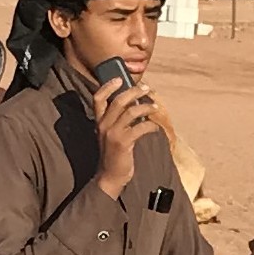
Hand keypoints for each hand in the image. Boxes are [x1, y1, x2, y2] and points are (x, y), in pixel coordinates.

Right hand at [94, 76, 153, 199]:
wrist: (110, 176)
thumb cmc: (115, 154)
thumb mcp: (111, 134)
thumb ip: (118, 120)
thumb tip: (135, 104)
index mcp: (99, 121)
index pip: (98, 98)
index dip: (108, 86)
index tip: (120, 79)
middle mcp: (103, 125)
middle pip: (119, 100)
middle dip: (134, 92)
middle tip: (147, 89)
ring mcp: (113, 133)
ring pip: (131, 111)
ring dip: (146, 107)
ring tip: (155, 107)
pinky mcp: (123, 142)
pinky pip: (141, 127)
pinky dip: (151, 125)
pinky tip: (155, 127)